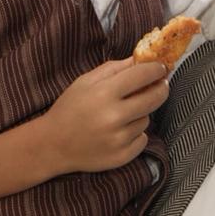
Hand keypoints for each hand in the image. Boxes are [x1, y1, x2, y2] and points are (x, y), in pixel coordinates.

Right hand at [40, 58, 168, 174]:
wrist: (53, 145)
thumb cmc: (69, 109)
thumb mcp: (85, 81)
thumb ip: (114, 69)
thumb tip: (141, 59)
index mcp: (103, 93)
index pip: (142, 75)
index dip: (156, 69)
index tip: (160, 68)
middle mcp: (113, 117)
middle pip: (154, 98)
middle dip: (161, 89)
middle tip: (159, 86)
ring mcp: (119, 139)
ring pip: (147, 119)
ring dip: (140, 114)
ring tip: (122, 115)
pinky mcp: (122, 156)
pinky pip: (143, 138)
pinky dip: (136, 134)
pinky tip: (119, 132)